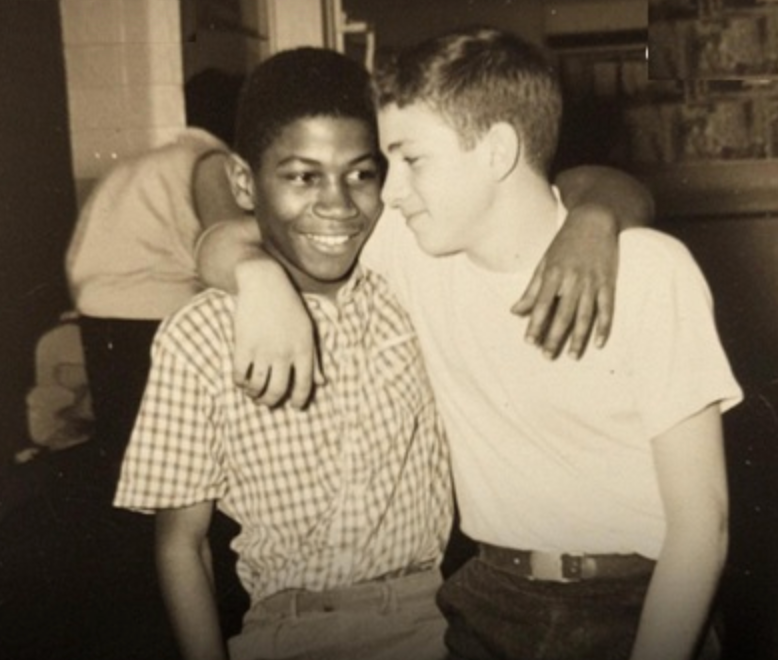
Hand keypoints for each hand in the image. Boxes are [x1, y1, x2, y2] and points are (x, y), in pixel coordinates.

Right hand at [233, 259, 323, 407]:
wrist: (265, 284)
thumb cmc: (289, 307)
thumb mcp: (308, 331)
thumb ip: (315, 359)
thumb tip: (322, 383)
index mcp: (303, 349)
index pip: (304, 385)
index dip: (299, 400)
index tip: (295, 407)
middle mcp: (284, 353)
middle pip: (278, 390)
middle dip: (272, 401)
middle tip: (268, 402)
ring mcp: (263, 350)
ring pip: (257, 386)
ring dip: (254, 394)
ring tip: (254, 393)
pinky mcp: (243, 345)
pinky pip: (240, 375)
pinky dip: (240, 383)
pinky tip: (242, 381)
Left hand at [511, 204, 617, 358]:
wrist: (595, 219)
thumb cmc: (565, 242)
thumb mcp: (544, 261)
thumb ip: (531, 289)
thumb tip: (514, 311)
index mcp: (553, 274)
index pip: (542, 305)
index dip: (535, 324)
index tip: (530, 342)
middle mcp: (572, 279)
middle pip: (563, 314)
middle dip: (554, 337)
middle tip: (547, 356)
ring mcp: (592, 282)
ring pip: (585, 316)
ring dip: (578, 338)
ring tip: (572, 356)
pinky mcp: (609, 282)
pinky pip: (607, 308)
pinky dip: (603, 326)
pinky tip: (598, 343)